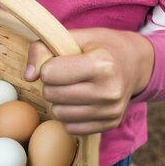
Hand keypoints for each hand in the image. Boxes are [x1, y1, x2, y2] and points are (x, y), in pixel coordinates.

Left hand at [24, 28, 153, 134]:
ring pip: (58, 114)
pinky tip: (79, 101)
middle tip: (66, 75)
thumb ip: (42, 50)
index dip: (48, 66)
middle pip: (51, 94)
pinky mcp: (110, 124)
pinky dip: (68, 116)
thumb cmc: (99, 47)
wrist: (135, 63)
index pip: (49, 73)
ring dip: (58, 101)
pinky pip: (70, 128)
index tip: (60, 61)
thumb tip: (28, 77)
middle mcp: (109, 90)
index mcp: (101, 64)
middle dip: (51, 84)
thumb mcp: (73, 37)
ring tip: (72, 87)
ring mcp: (111, 110)